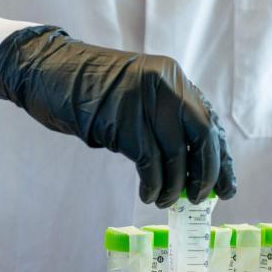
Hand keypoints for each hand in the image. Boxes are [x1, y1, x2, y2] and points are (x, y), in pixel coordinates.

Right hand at [0, 26, 235, 206]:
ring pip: (175, 154)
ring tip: (165, 200)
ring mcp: (142, 101)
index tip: (226, 185)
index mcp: (171, 76)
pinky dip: (153, 185)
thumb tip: (194, 167)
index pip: (209, 121)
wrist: (45, 71)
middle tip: (201, 198)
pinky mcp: (122, 121)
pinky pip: (149, 163)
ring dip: (174, 185)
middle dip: (207, 172)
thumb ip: (164, 119)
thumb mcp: (136, 95)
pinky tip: (148, 194)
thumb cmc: (88, 91)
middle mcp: (163, 84)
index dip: (220, 158)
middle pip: (202, 135)